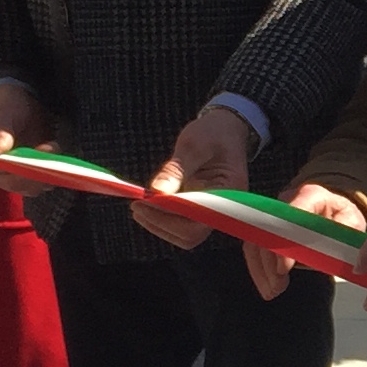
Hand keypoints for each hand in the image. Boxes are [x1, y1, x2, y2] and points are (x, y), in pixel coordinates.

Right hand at [0, 78, 54, 191]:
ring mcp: (11, 174)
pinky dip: (51, 174)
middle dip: (33, 175)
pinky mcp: (28, 173)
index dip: (12, 172)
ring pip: (29, 186)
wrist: (18, 101)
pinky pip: (40, 181)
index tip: (28, 164)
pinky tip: (59, 161)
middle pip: (13, 183)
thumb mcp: (0, 112)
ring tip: (54, 151)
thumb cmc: (4, 104)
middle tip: (49, 159)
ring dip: (45, 175)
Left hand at [134, 102, 257, 245]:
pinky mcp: (201, 211)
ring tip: (139, 206)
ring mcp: (212, 212)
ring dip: (159, 225)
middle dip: (161, 223)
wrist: (225, 130)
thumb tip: (157, 191)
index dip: (170, 215)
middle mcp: (225, 208)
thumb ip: (176, 169)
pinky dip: (163, 220)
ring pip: (185, 235)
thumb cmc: (213, 134)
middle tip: (137, 207)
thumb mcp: (193, 145)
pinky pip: (182, 226)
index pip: (200, 218)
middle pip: (191, 234)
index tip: (145, 203)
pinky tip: (148, 207)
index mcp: (230, 191)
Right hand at [251, 181, 363, 299]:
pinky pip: (255, 250)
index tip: (284, 267)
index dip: (283, 242)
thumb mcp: (352, 223)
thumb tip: (331, 245)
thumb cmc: (343, 218)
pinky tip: (269, 286)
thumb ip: (343, 232)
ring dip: (263, 269)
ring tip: (274, 290)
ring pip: (256, 242)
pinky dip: (260, 271)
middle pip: (266, 231)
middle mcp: (287, 201)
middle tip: (279, 285)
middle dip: (270, 262)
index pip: (289, 216)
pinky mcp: (267, 230)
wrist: (335, 214)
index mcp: (311, 196)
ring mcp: (274, 215)